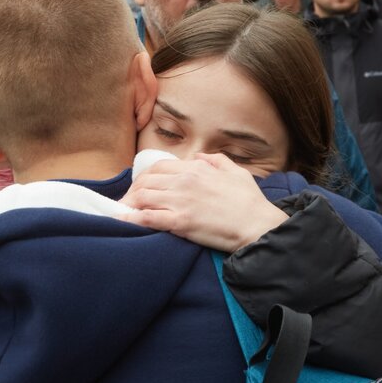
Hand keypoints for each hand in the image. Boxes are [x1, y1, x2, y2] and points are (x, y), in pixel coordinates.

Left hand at [119, 153, 287, 251]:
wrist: (258, 225)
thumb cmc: (250, 201)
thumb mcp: (236, 171)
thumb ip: (216, 160)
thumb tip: (199, 157)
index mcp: (196, 168)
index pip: (159, 167)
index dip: (144, 178)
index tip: (141, 188)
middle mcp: (185, 181)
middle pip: (146, 181)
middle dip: (132, 191)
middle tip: (128, 202)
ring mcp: (181, 201)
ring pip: (142, 197)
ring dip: (129, 204)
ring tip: (124, 212)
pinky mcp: (180, 222)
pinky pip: (148, 218)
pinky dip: (132, 219)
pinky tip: (123, 221)